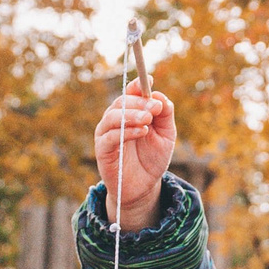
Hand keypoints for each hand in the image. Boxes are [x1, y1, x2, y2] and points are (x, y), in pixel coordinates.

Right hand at [92, 81, 174, 228]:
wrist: (144, 187)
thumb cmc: (152, 158)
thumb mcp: (166, 135)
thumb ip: (165, 115)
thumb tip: (160, 97)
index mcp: (131, 112)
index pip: (131, 92)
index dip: (138, 85)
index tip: (150, 81)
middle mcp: (116, 119)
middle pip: (122, 101)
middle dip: (139, 102)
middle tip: (154, 108)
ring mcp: (107, 133)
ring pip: (113, 116)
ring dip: (131, 114)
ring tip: (148, 119)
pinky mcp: (102, 149)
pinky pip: (110, 136)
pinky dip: (126, 131)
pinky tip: (142, 131)